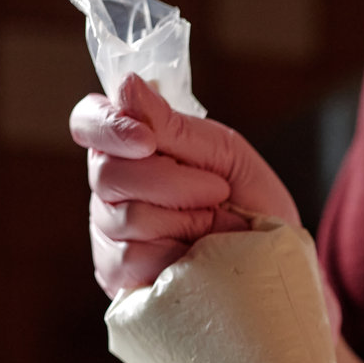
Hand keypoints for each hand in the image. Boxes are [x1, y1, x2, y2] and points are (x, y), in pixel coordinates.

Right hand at [71, 73, 301, 297]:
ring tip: (216, 225)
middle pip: (108, 173)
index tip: (148, 141)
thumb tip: (126, 86)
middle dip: (172, 182)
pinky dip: (176, 253)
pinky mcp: (119, 276)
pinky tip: (199, 254)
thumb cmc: (250, 202)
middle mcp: (110, 188)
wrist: (274, 262)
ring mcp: (110, 234)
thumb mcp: (225, 154)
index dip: (109, 127)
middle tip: (218, 190)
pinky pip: (133, 259)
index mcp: (130, 146)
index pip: (89, 122)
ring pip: (125, 217)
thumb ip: (174, 125)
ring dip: (184, 219)